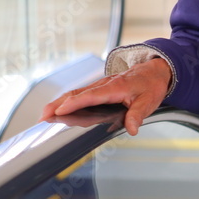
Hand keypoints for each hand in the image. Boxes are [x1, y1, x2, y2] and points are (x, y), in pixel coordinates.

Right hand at [40, 58, 171, 135]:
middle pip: (77, 93)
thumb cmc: (151, 84)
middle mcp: (105, 84)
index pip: (90, 96)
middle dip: (58, 104)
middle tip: (43, 116)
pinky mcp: (100, 88)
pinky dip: (68, 100)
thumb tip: (132, 128)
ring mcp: (101, 85)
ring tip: (45, 114)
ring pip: (77, 92)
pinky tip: (59, 108)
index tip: (59, 111)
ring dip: (60, 102)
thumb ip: (138, 114)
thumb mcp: (149, 101)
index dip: (74, 104)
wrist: (155, 70)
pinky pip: (81, 93)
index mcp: (115, 87)